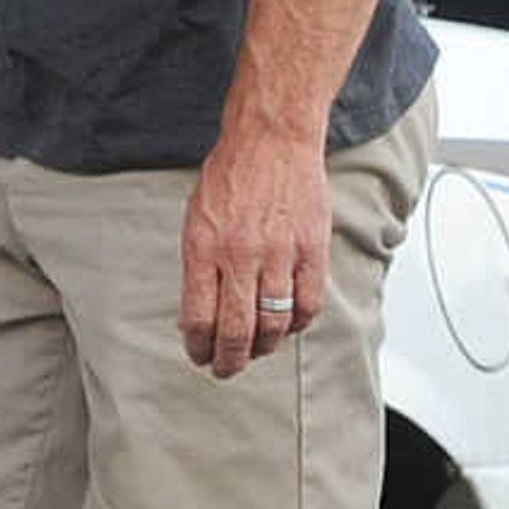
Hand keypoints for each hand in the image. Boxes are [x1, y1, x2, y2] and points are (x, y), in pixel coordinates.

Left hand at [180, 126, 328, 376]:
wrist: (272, 138)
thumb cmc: (231, 175)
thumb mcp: (196, 218)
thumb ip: (199, 264)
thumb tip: (201, 311)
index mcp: (204, 248)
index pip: (199, 319)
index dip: (199, 348)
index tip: (199, 356)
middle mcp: (240, 255)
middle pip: (236, 331)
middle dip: (229, 360)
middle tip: (226, 369)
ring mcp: (279, 254)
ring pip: (274, 324)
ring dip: (263, 347)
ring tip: (256, 350)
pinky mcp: (312, 249)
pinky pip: (308, 304)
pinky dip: (298, 324)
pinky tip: (288, 326)